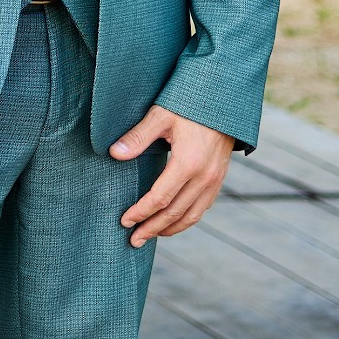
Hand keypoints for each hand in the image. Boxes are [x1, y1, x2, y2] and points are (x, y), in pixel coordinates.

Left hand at [112, 107, 233, 240]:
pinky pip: (203, 207)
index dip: (141, 212)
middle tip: (133, 240)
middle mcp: (204, 177)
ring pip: (192, 215)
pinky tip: (173, 221)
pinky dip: (187, 219)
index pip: (160, 199)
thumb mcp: (161, 114)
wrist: (224, 98)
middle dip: (152, 228)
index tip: (125, 221)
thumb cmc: (190, 103)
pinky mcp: (220, 177)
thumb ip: (138, 136)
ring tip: (151, 235)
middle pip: (175, 213)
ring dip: (170, 229)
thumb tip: (114, 154)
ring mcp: (215, 179)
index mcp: (188, 163)